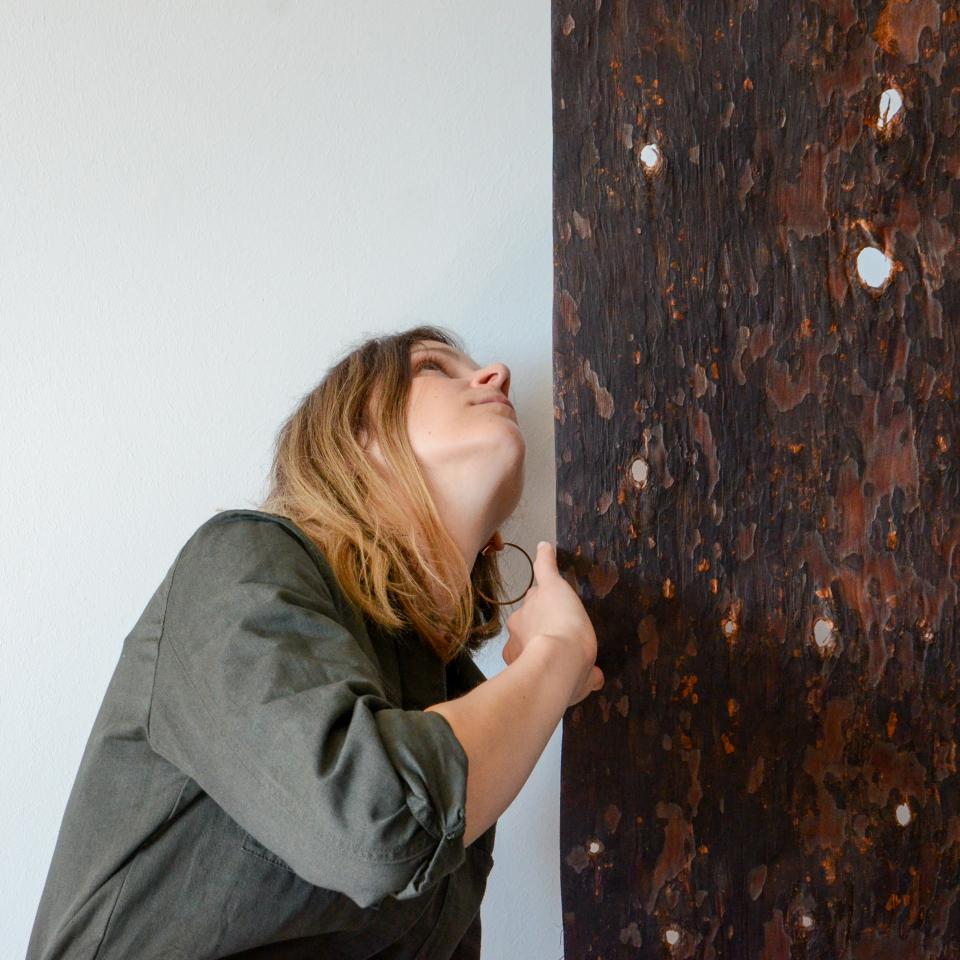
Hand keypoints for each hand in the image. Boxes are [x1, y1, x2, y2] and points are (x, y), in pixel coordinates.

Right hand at [501, 541, 602, 706]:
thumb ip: (588, 678)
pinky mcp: (549, 586)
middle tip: (557, 628)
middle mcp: (518, 628)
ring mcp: (532, 607)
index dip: (543, 640)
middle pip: (529, 617)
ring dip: (548, 604)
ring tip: (564, 608)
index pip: (529, 637)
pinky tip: (545, 548)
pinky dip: (544, 558)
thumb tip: (598, 679)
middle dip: (541, 622)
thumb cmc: (564, 672)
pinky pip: (543, 569)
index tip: (556, 643)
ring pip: (537, 601)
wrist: (558, 660)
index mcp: (520, 647)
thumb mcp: (581, 681)